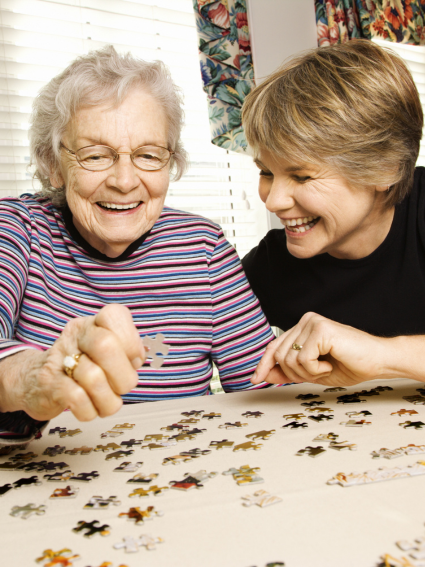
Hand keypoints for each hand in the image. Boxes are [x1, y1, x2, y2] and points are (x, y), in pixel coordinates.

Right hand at [11, 304, 144, 421]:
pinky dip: (91, 410)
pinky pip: (77, 399)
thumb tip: (141, 356)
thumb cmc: (81, 366)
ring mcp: (60, 358)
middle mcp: (76, 335)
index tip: (133, 360)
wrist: (34, 381)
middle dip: (124, 375)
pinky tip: (90, 408)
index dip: (131, 341)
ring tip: (106, 400)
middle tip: (122, 387)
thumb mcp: (105, 352)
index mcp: (94, 324)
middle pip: (106, 346)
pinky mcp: (49, 384)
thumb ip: (127, 351)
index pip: (115, 315)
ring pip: (93, 378)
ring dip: (108, 399)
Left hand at [251, 312, 387, 386]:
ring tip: (326, 368)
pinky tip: (330, 364)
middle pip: (278, 355)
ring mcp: (312, 322)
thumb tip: (262, 375)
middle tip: (318, 374)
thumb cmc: (349, 365)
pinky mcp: (320, 329)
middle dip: (294, 374)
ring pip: (288, 359)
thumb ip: (288, 371)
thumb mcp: (312, 373)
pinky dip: (316, 370)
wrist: (378, 362)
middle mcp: (305, 320)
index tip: (255, 380)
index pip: (274, 346)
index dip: (264, 364)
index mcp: (302, 328)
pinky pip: (303, 358)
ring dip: (307, 373)